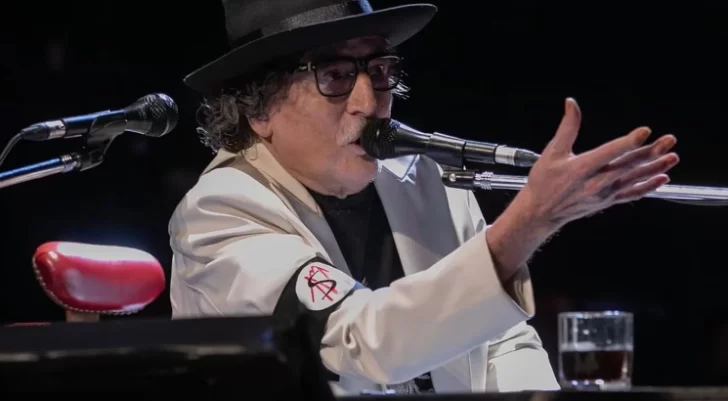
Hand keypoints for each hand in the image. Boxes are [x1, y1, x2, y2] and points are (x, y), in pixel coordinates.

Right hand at [519, 97, 678, 228]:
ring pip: (634, 179)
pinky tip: (662, 179)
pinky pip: (631, 194)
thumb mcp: (552, 152)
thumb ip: (567, 127)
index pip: (609, 153)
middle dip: (650, 152)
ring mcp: (603, 194)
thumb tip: (571, 104)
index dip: (627, 142)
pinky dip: (648, 187)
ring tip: (672, 157)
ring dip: (655, 168)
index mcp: (581, 168)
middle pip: (627, 165)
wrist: (541, 211)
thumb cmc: (544, 181)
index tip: (644, 132)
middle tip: (668, 140)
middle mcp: (595, 183)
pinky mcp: (607, 201)